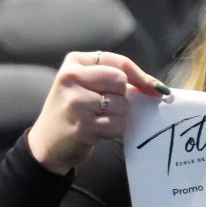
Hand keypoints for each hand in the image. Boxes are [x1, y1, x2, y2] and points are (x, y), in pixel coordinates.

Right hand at [27, 50, 168, 175]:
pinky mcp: (83, 125)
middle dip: (122, 96)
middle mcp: (71, 78)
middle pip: (121, 81)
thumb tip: (159, 88)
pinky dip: (115, 129)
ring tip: (98, 119)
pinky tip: (98, 131)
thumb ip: (117, 78)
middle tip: (105, 106)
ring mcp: (76, 102)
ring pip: (122, 104)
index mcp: (74, 62)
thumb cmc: (75, 111)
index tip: (155, 89)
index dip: (140, 76)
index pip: (119, 62)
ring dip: (118, 116)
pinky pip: (118, 124)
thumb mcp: (86, 84)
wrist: (47, 144)